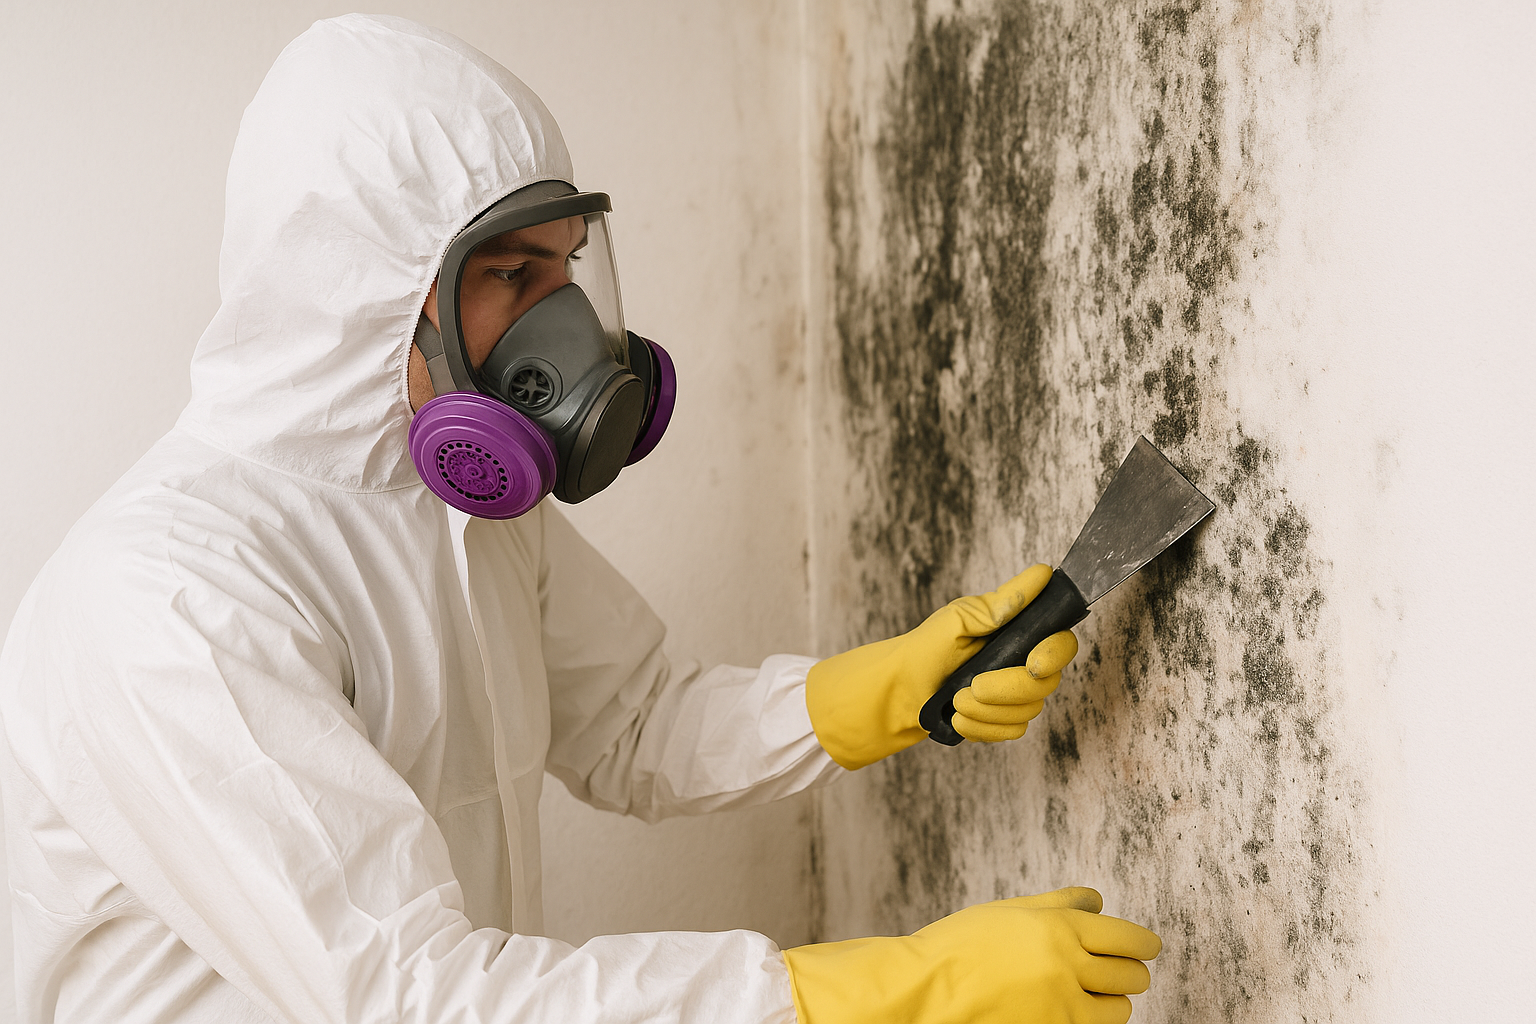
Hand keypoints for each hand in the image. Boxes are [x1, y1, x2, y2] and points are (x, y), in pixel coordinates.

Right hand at [783, 886, 1161, 1023]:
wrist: (927, 991)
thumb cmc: (959, 945)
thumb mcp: (1008, 911)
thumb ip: (1058, 903)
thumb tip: (1096, 900)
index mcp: (1059, 927)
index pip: (1128, 937)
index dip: (1145, 943)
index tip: (1150, 947)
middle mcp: (1067, 966)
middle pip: (1131, 975)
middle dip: (1132, 972)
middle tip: (1123, 970)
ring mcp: (1061, 1006)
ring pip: (1119, 1010)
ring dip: (1115, 1001)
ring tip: (1097, 994)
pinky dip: (1090, 1021)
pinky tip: (1074, 1010)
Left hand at [805, 564, 1078, 768]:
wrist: (899, 690)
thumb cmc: (927, 648)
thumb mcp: (961, 618)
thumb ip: (1003, 603)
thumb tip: (1041, 573)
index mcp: (1018, 634)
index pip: (1061, 643)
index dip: (1055, 654)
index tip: (1033, 663)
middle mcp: (1023, 664)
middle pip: (1046, 684)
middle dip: (1007, 689)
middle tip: (972, 686)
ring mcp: (1015, 696)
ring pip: (1028, 711)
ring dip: (986, 710)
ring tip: (956, 700)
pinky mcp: (1002, 721)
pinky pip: (1010, 732)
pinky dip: (981, 727)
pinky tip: (958, 717)